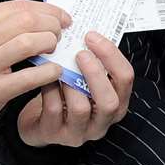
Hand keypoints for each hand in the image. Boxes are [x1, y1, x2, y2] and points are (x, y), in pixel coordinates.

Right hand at [0, 0, 68, 139]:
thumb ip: (0, 25)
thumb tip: (41, 16)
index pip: (17, 6)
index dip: (46, 9)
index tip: (61, 16)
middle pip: (26, 20)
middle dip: (51, 24)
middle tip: (60, 33)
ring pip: (28, 43)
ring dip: (50, 43)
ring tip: (54, 49)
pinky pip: (28, 77)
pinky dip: (48, 72)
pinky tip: (54, 71)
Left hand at [16, 31, 133, 146]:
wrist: (39, 120)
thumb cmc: (66, 93)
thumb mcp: (84, 79)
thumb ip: (91, 61)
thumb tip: (86, 31)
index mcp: (115, 102)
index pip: (125, 79)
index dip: (111, 55)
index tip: (91, 36)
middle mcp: (101, 121)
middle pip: (110, 102)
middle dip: (96, 74)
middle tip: (80, 53)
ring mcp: (78, 132)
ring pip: (80, 108)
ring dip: (69, 82)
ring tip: (59, 66)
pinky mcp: (54, 134)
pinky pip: (54, 109)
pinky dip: (49, 88)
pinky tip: (44, 76)